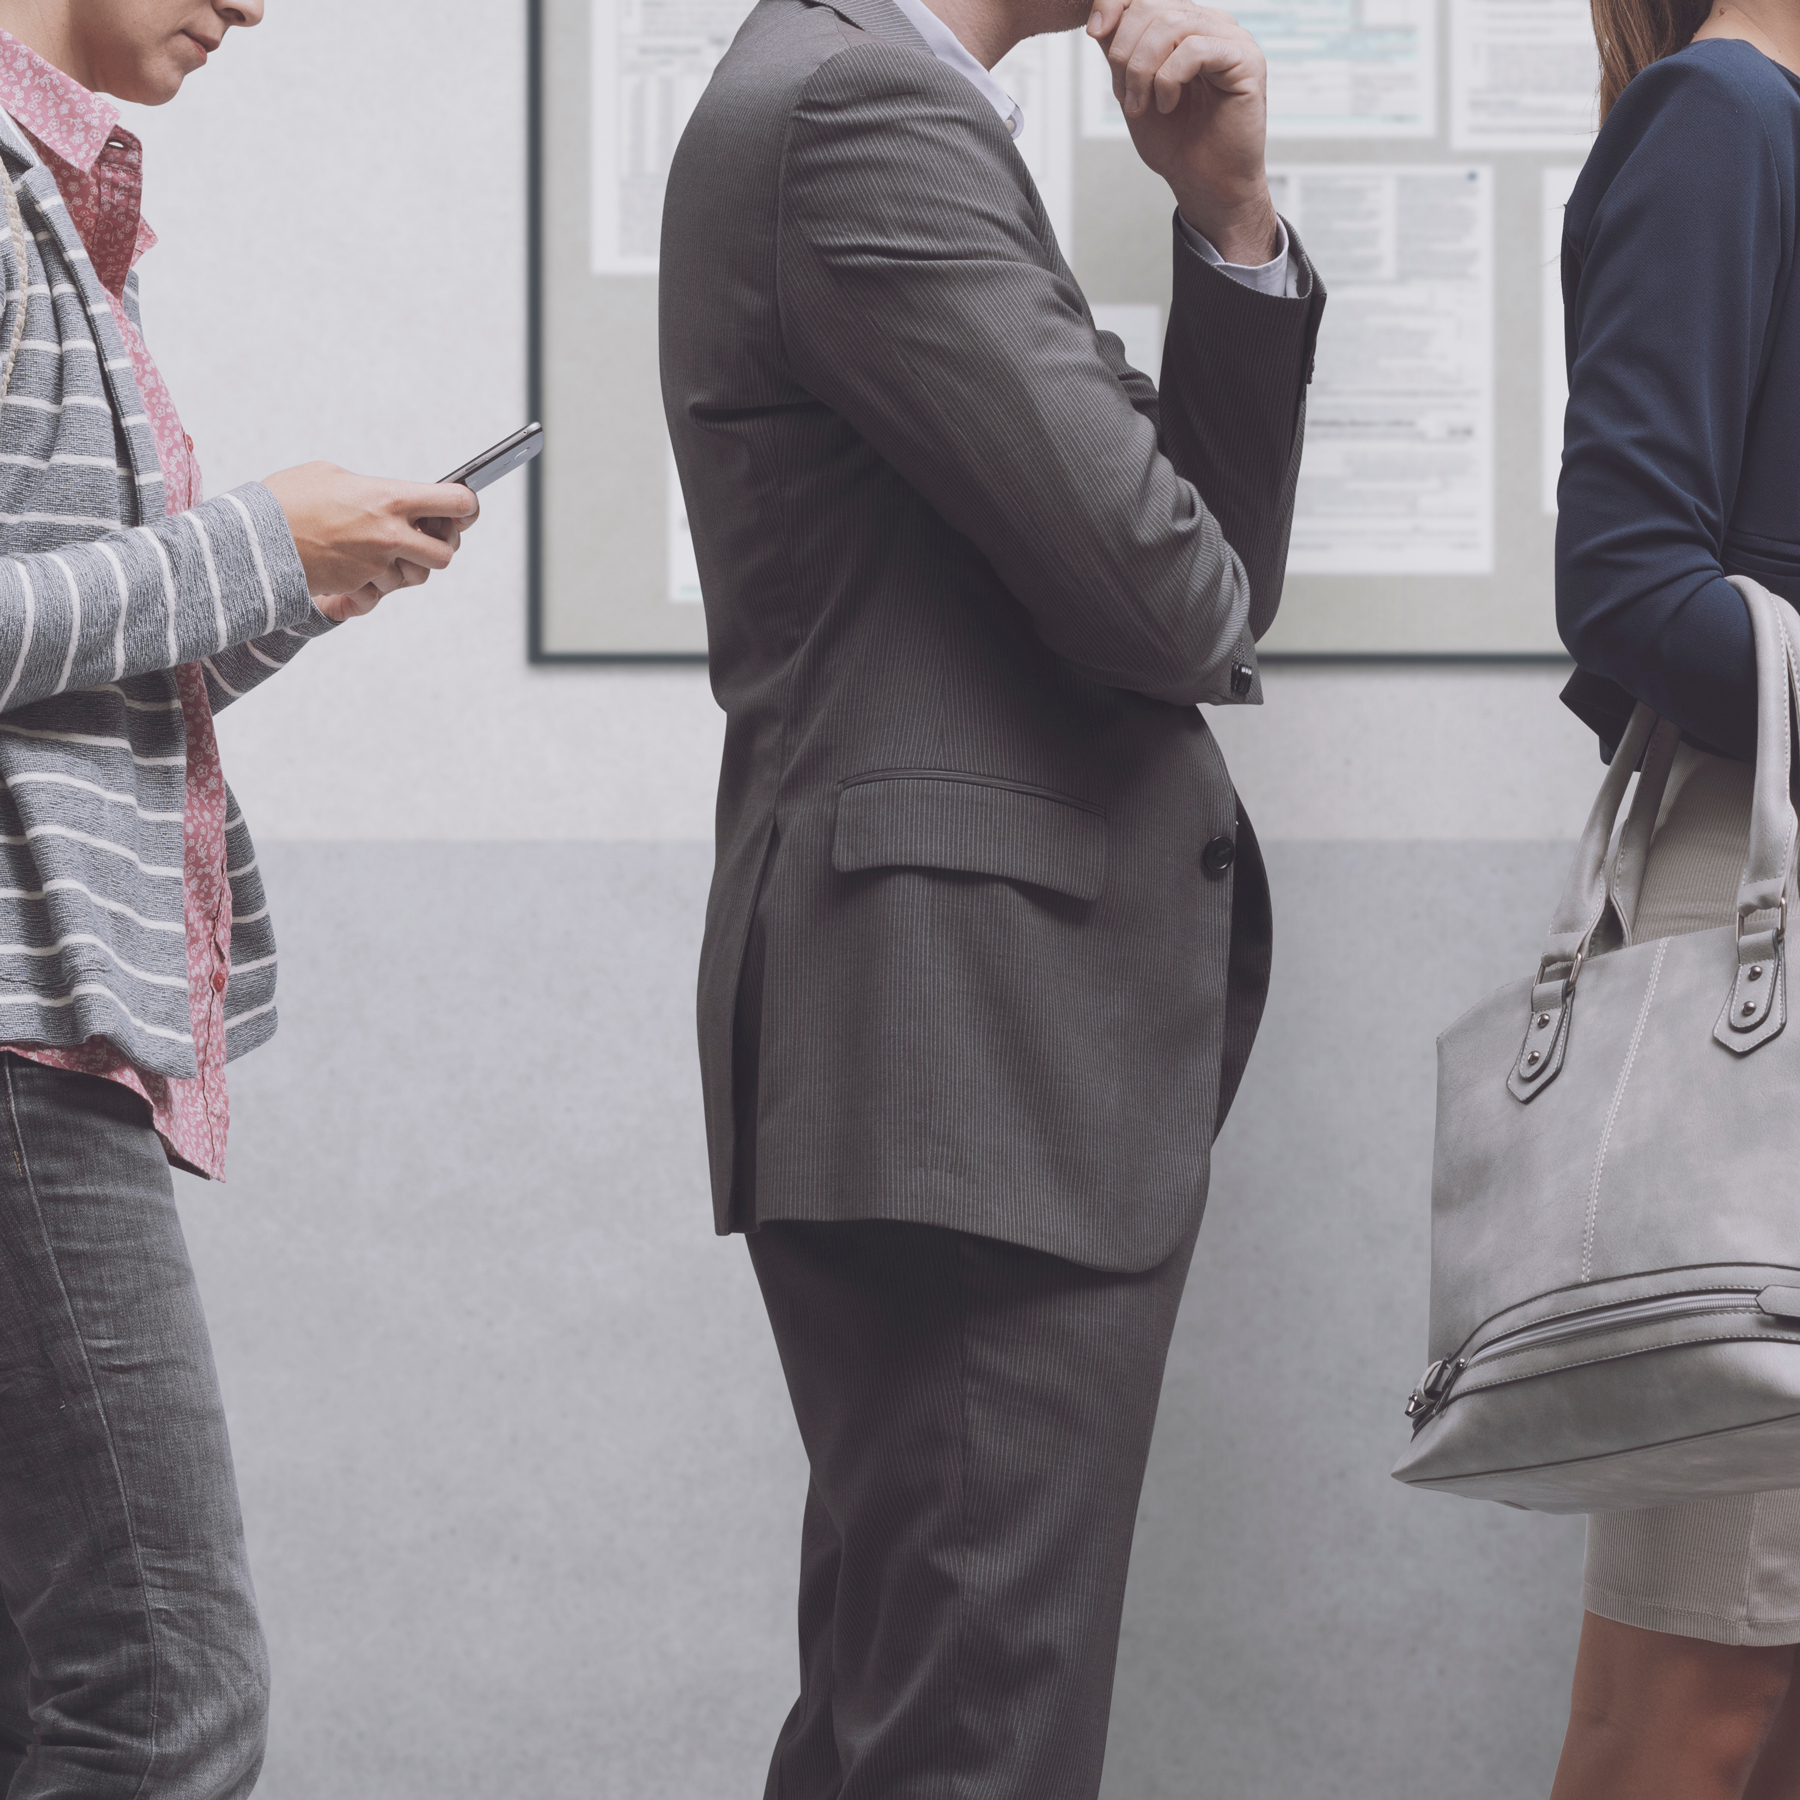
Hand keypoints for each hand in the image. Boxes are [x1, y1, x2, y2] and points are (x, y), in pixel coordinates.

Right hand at [260, 463, 480, 623]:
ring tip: (382, 549)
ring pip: (416, 577)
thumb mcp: (332, 475)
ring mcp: (376, 565)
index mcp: (390, 498)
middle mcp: (390, 535)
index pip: (457, 503)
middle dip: (441, 546)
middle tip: (426, 535)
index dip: (467, 507)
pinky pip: (383, 592)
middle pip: (446, 553)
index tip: (464, 508)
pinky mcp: (359, 587)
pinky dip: (376, 583)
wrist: (250, 539)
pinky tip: (357, 566)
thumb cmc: (287, 499)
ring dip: (407, 566)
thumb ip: (374, 489)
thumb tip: (397, 500)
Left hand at [1087, 0, 1279, 265]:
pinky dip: (1169, 79)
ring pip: (1172, 25)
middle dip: (1125, 53)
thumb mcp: (1132, 89)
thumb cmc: (1174, 141)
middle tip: (1124, 96)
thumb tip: (1099, 17)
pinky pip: (1195, 49)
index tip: (1093, 32)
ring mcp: (1231, 38)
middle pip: (1153, 6)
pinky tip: (1167, 105)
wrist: (1203, 183)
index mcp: (1185, 24)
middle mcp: (1209, 23)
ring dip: (1143, 70)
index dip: (1114, 3)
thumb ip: (1120, 51)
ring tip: (1142, 105)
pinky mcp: (1246, 60)